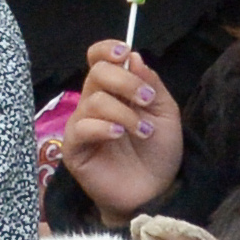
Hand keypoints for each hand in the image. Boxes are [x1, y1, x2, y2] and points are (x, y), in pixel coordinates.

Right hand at [43, 39, 184, 218]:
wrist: (156, 190)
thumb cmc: (159, 151)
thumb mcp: (165, 111)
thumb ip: (149, 83)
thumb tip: (132, 56)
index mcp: (115, 90)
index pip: (98, 58)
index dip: (107, 49)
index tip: (124, 53)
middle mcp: (95, 103)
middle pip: (96, 72)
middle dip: (125, 82)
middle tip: (146, 100)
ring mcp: (82, 126)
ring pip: (93, 100)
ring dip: (124, 113)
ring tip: (143, 132)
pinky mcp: (74, 149)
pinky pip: (81, 128)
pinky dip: (104, 127)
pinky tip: (120, 135)